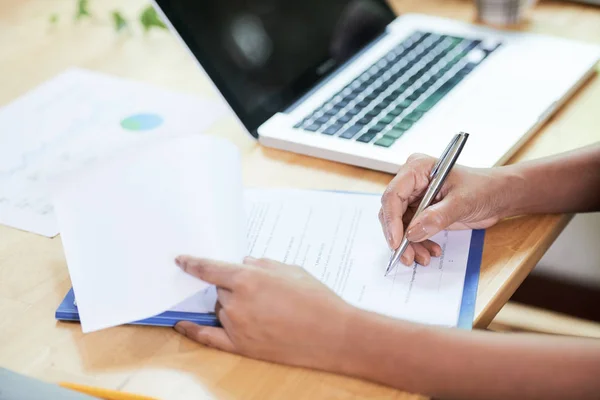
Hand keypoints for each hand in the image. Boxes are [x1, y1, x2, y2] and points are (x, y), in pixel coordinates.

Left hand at [173, 256, 355, 371]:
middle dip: (233, 287)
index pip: (211, 268)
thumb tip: (245, 263)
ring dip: (232, 305)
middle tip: (259, 290)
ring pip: (222, 309)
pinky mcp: (242, 346)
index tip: (181, 260)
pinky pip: (209, 337)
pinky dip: (194, 330)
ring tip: (264, 308)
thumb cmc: (316, 299)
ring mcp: (237, 327)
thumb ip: (262, 264)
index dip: (193, 263)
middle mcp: (237, 303)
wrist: (334, 335)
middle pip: (221, 290)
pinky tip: (182, 324)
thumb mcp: (291, 270)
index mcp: (249, 279)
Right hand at [380, 153, 512, 265]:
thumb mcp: (462, 202)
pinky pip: (410, 231)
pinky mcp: (420, 212)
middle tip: (407, 256)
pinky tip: (431, 250)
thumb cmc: (484, 188)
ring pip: (399, 225)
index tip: (397, 242)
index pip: (393, 195)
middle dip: (398, 237)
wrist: (498, 195)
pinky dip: (418, 244)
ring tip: (423, 257)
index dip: (391, 219)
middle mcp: (411, 182)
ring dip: (409, 245)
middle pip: (391, 212)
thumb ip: (437, 216)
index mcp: (417, 169)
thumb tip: (413, 232)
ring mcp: (414, 198)